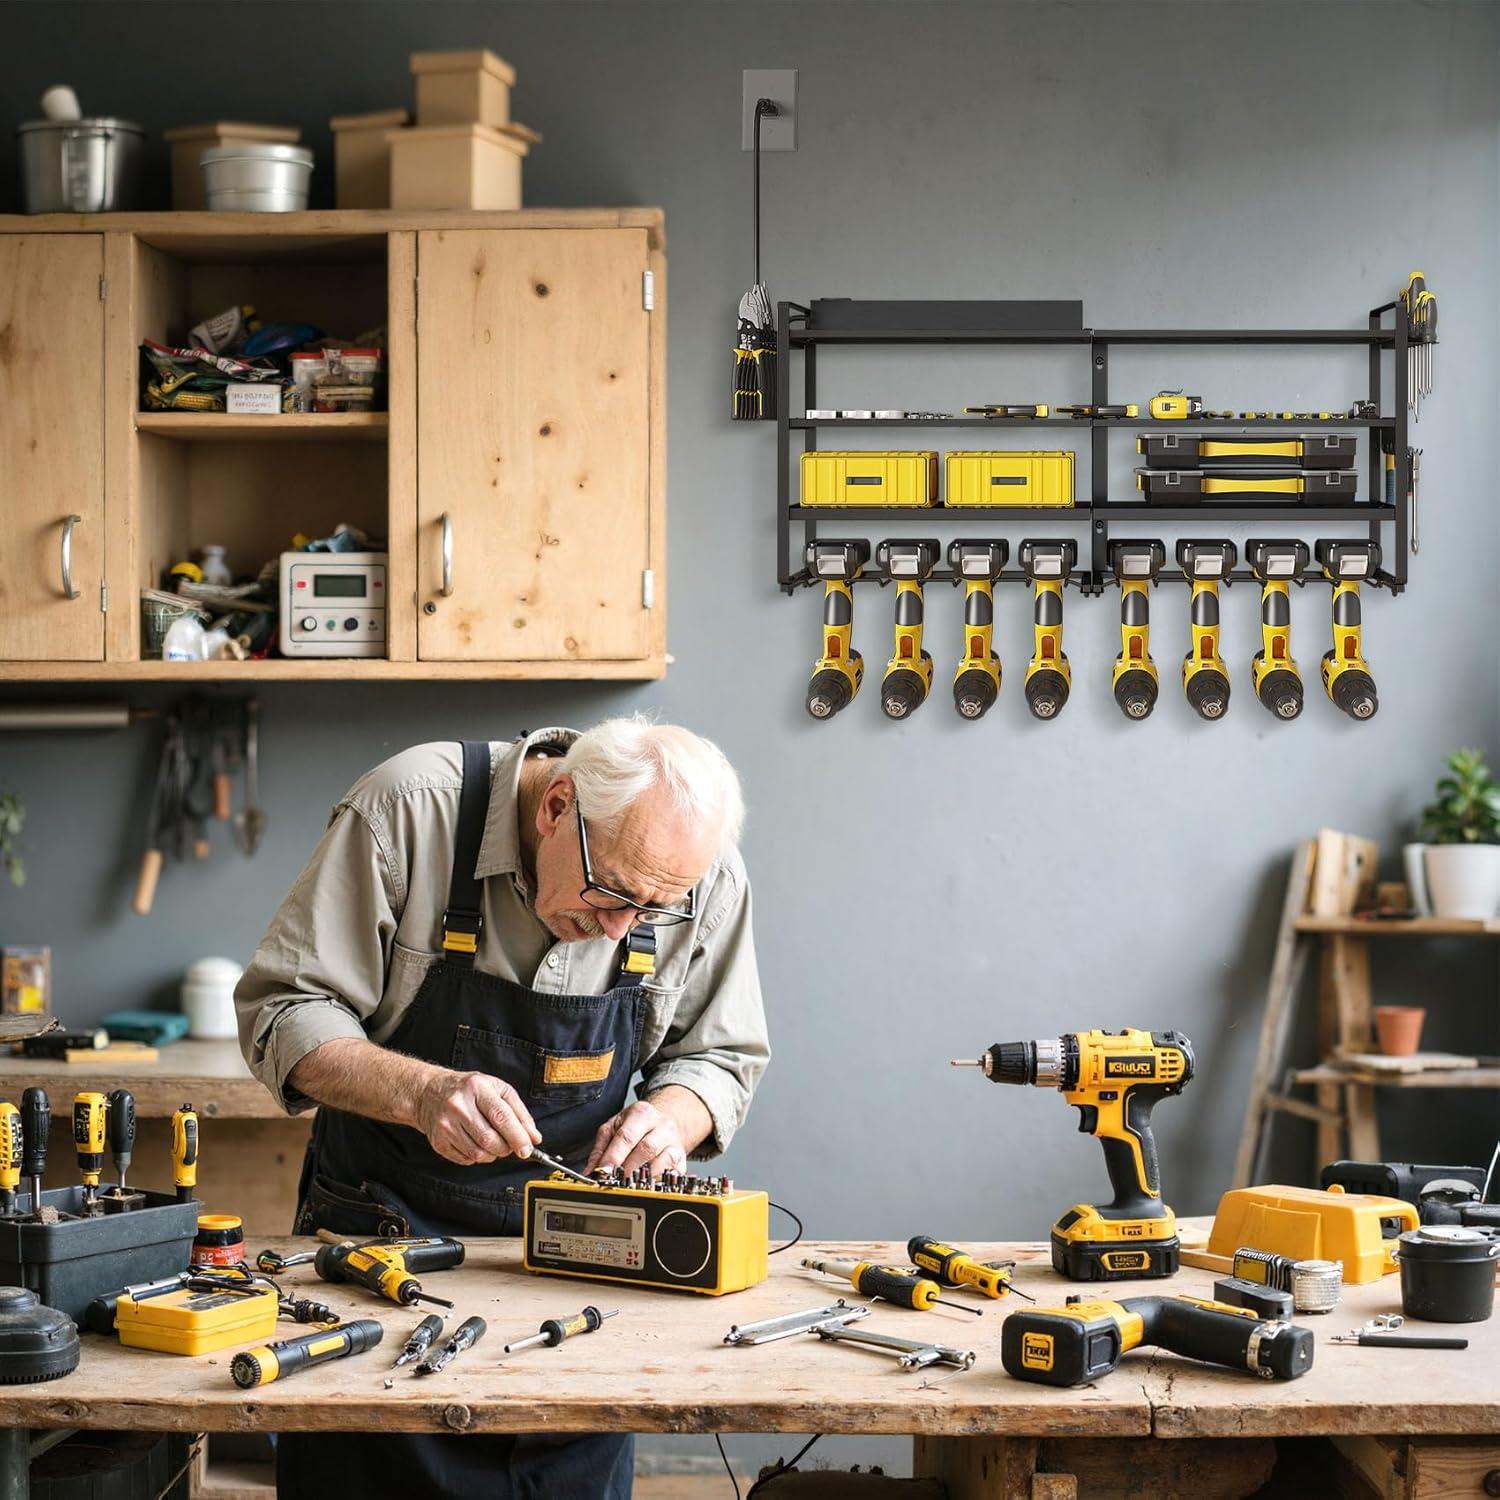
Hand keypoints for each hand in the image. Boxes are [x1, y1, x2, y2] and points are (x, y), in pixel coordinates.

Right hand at [416, 1069, 540, 1166]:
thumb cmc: (468, 1089)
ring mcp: (446, 1124)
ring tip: (492, 1141)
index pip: (501, 1116)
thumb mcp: (497, 1089)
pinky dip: (477, 1157)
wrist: (429, 1092)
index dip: (517, 1136)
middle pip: (489, 1139)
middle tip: (510, 1144)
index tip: (527, 1149)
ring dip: (492, 1154)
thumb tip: (533, 1137)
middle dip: (506, 1148)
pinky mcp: (438, 1141)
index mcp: (477, 1088)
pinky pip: (465, 1160)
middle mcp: (459, 1105)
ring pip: (478, 1154)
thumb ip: (519, 1112)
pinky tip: (475, 1143)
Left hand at [586, 1100, 686, 1176]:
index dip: (614, 1156)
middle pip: (646, 1149)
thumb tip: (590, 1172)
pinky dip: (658, 1182)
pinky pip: (672, 1174)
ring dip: (643, 1177)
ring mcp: (674, 1143)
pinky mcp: (682, 1159)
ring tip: (629, 1185)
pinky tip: (647, 1185)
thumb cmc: (636, 1125)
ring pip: (661, 1163)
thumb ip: (600, 1148)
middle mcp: (662, 1126)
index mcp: (642, 1114)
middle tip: (614, 1181)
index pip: (627, 1136)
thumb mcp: (614, 1127)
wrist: (665, 1121)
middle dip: (628, 1169)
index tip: (603, 1172)